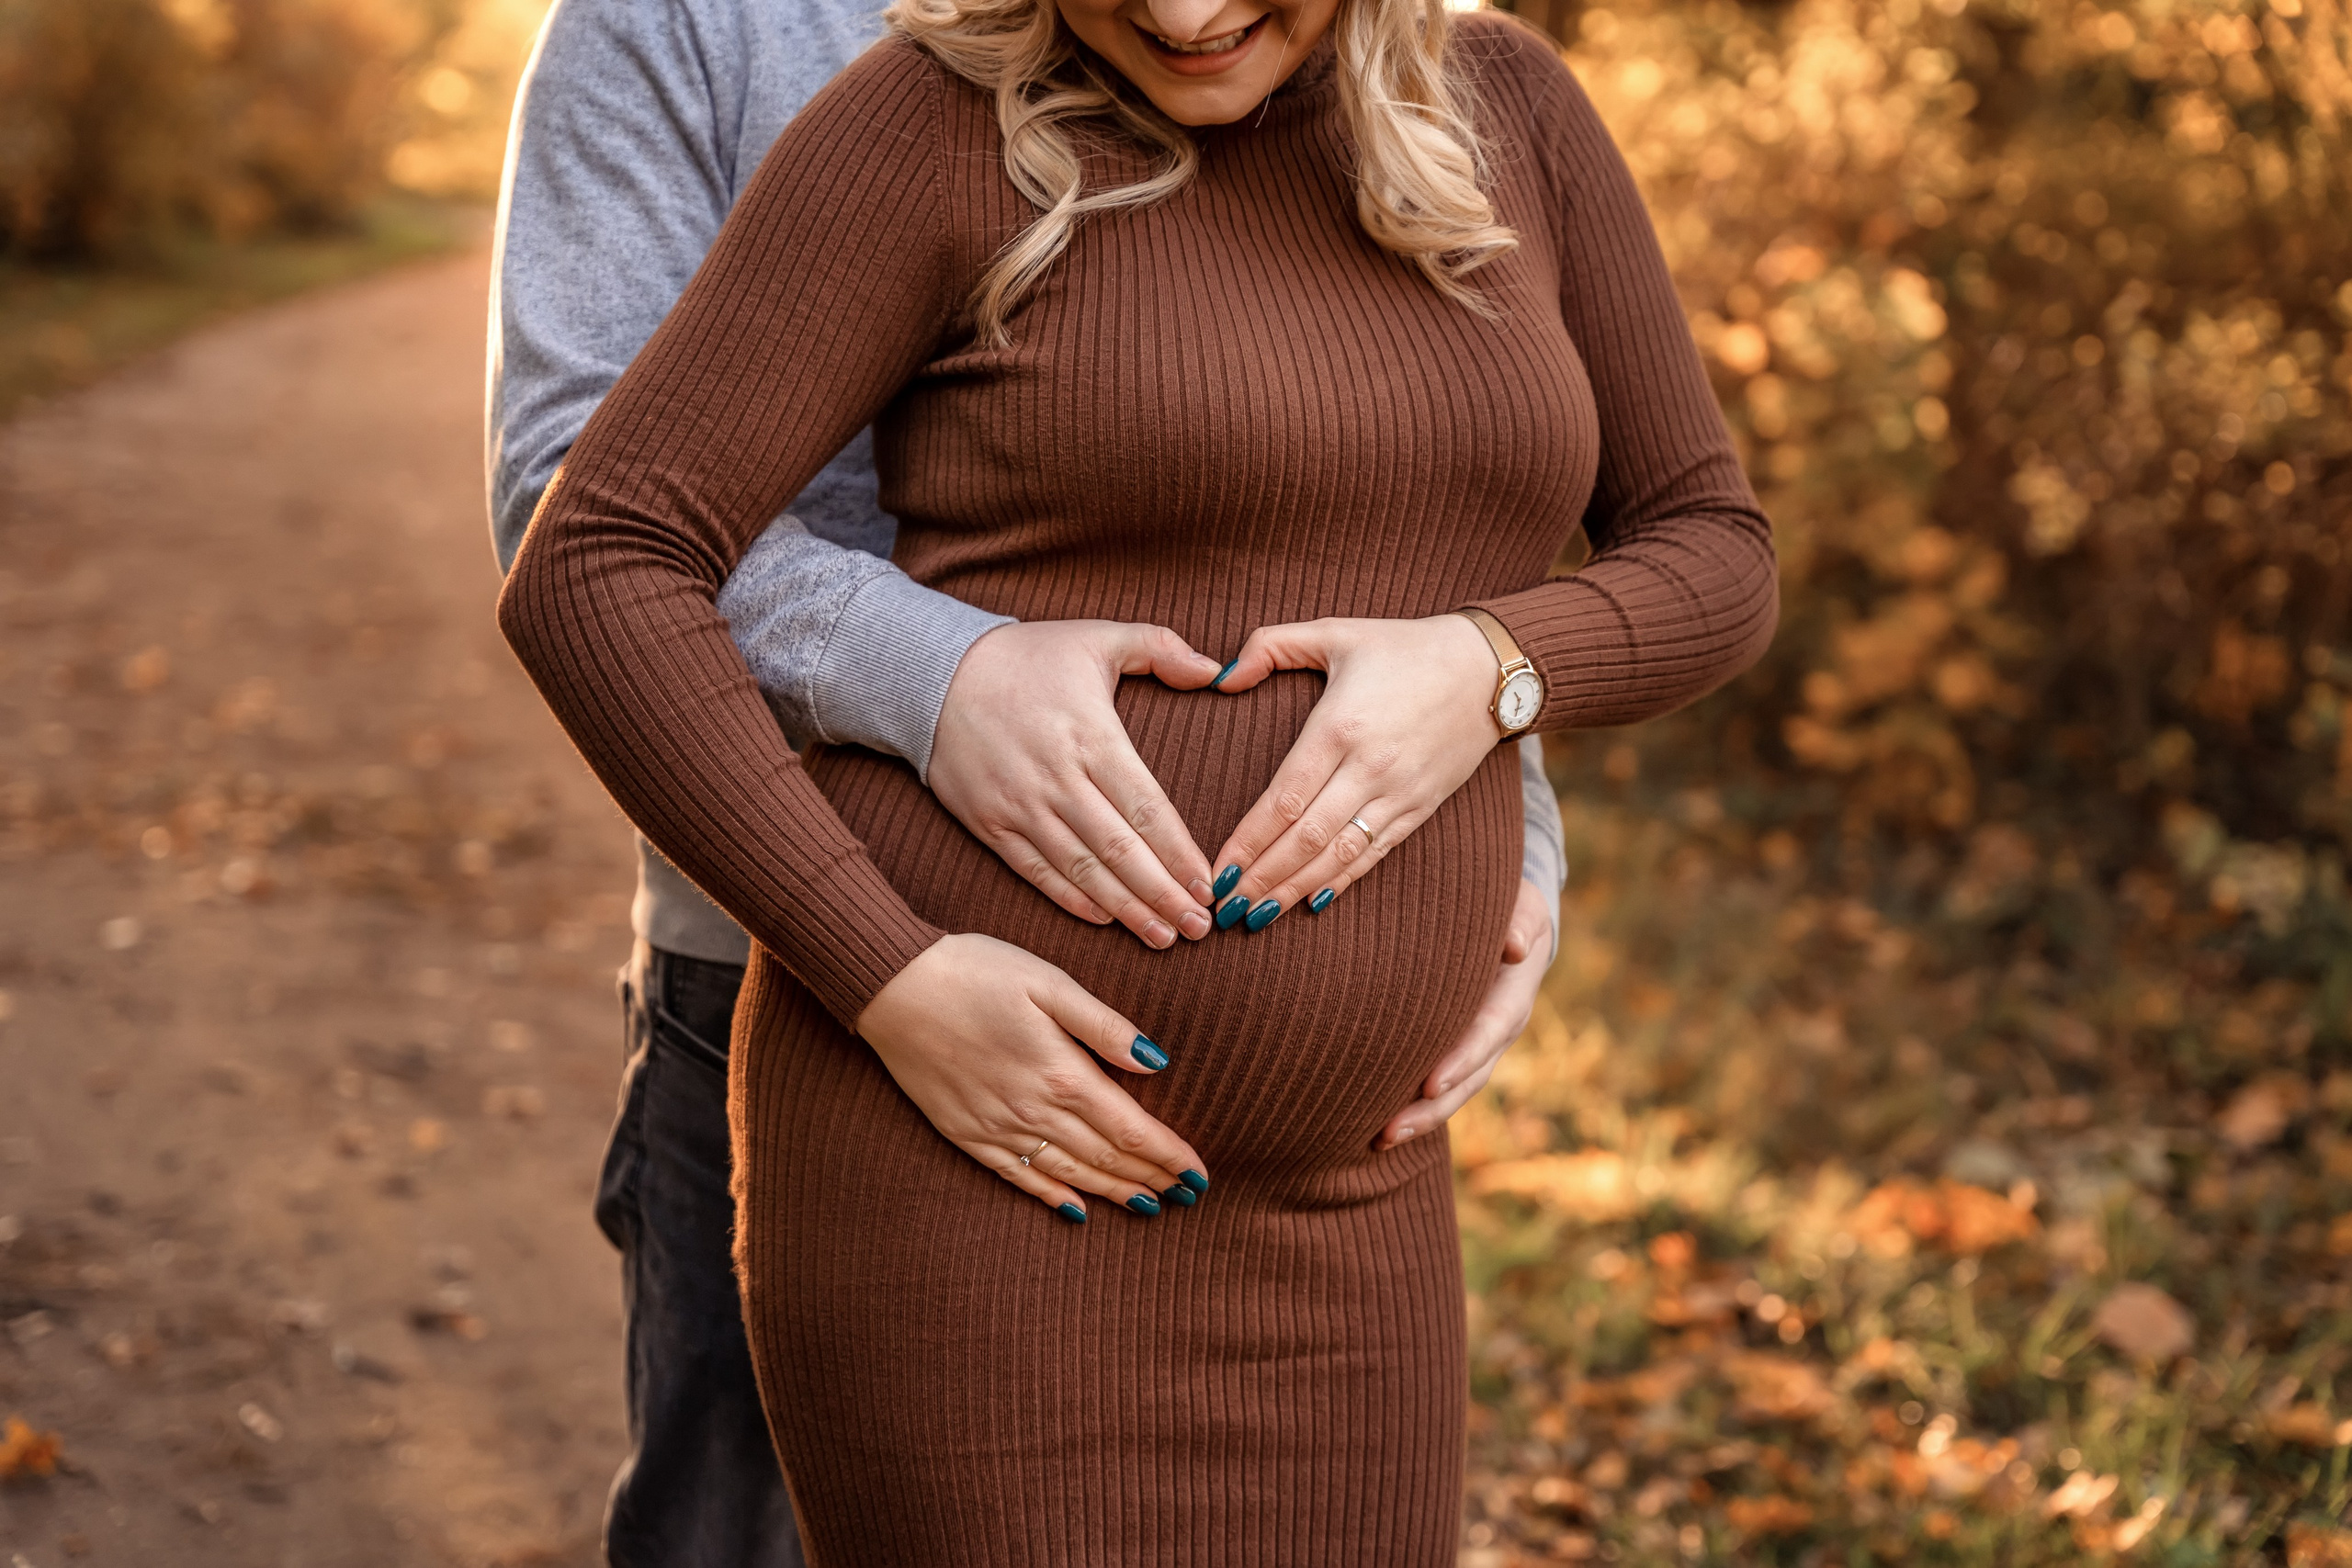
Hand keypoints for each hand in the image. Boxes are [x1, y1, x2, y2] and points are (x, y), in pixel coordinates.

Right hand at [856, 933, 1209, 1217]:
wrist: (894, 987)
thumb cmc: (976, 971)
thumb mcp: (1049, 982)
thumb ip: (1104, 1025)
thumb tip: (1156, 1061)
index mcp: (1062, 1074)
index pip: (1132, 1129)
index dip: (1170, 1155)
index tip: (1200, 1174)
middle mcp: (1033, 1112)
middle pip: (1107, 1158)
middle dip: (1152, 1178)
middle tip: (1188, 1196)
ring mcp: (997, 1128)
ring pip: (1069, 1174)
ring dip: (1112, 1193)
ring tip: (1149, 1206)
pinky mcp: (967, 1134)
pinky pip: (1018, 1177)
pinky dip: (1052, 1197)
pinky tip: (1076, 1210)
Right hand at [931, 621, 1223, 947]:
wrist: (930, 672)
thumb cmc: (1025, 656)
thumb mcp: (1096, 636)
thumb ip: (1162, 648)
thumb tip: (1219, 671)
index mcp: (1091, 736)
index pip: (1146, 807)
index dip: (1179, 852)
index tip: (1208, 884)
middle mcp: (1057, 778)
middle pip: (1120, 849)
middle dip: (1163, 894)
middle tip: (1199, 927)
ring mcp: (1020, 805)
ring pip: (1081, 868)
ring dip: (1124, 908)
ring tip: (1161, 936)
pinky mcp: (990, 824)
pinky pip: (1035, 870)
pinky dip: (1070, 898)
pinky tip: (1104, 920)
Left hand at [1206, 614, 1499, 923]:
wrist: (1488, 669)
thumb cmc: (1403, 647)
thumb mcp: (1334, 631)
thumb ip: (1270, 645)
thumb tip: (1220, 679)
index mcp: (1340, 725)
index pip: (1284, 798)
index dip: (1248, 841)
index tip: (1218, 870)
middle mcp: (1370, 766)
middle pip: (1306, 837)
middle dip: (1261, 877)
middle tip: (1224, 907)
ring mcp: (1399, 792)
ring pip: (1339, 854)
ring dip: (1294, 890)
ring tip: (1256, 917)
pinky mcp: (1421, 808)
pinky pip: (1375, 853)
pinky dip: (1342, 881)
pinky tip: (1312, 902)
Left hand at [1378, 877, 1549, 1149]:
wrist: (1510, 922)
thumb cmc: (1509, 906)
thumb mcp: (1524, 905)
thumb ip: (1520, 920)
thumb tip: (1515, 947)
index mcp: (1513, 996)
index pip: (1489, 1032)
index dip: (1462, 1060)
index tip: (1430, 1084)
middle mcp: (1498, 1031)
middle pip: (1469, 1079)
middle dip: (1433, 1108)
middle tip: (1391, 1129)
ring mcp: (1478, 1046)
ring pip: (1453, 1091)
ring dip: (1419, 1118)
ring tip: (1379, 1139)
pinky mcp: (1455, 1049)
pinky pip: (1438, 1083)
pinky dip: (1413, 1105)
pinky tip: (1376, 1124)